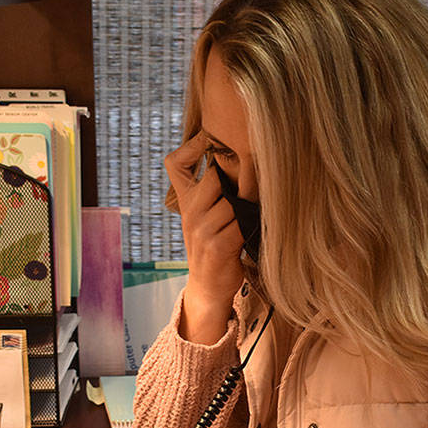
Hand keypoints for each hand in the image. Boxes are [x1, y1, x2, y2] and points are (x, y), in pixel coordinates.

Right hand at [164, 134, 245, 343]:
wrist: (209, 288)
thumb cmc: (215, 246)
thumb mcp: (206, 216)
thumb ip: (212, 192)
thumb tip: (239, 159)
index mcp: (186, 202)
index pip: (175, 164)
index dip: (191, 146)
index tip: (209, 139)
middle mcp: (190, 213)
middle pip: (214, 177)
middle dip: (234, 179)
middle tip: (249, 184)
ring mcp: (201, 230)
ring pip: (232, 203)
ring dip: (247, 209)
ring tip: (250, 216)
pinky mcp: (217, 247)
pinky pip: (240, 225)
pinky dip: (251, 227)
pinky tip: (252, 232)